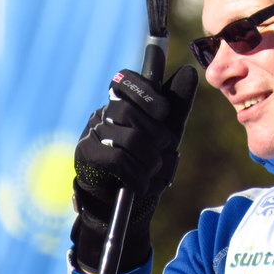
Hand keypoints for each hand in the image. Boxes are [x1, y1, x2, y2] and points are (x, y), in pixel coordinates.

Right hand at [72, 65, 197, 271]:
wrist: (130, 203)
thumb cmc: (149, 160)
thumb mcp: (168, 130)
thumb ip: (177, 102)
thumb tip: (188, 70)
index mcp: (122, 102)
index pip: (124, 80)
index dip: (145, 91)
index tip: (164, 111)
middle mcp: (103, 113)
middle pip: (129, 110)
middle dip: (155, 134)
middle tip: (164, 149)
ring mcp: (91, 133)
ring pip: (127, 137)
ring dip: (149, 159)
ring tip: (153, 170)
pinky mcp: (85, 157)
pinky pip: (117, 160)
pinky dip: (136, 174)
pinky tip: (140, 184)